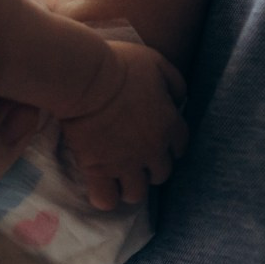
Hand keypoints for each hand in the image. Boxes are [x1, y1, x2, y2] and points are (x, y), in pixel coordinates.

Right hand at [51, 38, 186, 209]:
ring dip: (131, 185)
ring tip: (119, 175)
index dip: (170, 145)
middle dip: (151, 168)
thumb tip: (179, 101)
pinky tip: (101, 187)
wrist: (84, 78)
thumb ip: (175, 83)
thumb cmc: (119, 64)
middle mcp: (151, 150)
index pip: (180, 147)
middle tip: (137, 157)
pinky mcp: (97, 170)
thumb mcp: (158, 63)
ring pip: (137, 193)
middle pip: (161, 174)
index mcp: (168, 125)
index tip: (159, 140)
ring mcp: (124, 163)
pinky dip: (105, 197)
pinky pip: (106, 200)